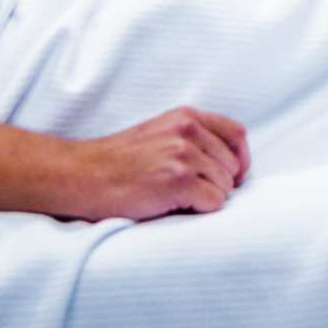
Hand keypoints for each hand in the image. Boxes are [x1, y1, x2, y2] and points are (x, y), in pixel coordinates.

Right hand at [56, 106, 250, 220]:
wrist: (86, 175)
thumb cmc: (121, 161)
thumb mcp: (160, 132)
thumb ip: (192, 136)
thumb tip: (231, 161)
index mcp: (186, 117)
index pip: (237, 134)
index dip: (241, 159)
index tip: (234, 177)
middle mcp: (188, 131)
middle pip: (233, 165)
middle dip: (220, 184)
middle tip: (193, 193)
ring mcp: (183, 155)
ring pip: (225, 187)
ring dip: (208, 198)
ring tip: (178, 199)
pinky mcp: (177, 181)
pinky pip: (214, 202)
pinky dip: (201, 210)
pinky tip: (176, 206)